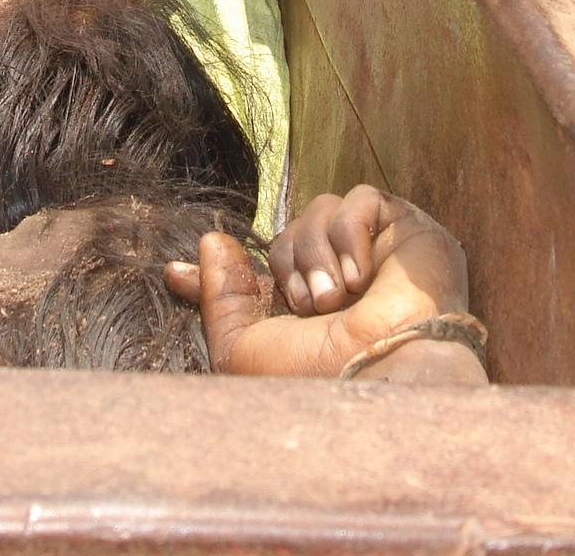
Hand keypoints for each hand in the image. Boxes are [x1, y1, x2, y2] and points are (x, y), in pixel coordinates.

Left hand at [164, 185, 474, 379]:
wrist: (386, 368)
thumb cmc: (318, 374)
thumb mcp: (244, 349)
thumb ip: (220, 297)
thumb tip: (210, 243)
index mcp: (303, 314)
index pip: (255, 276)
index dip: (220, 269)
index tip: (170, 272)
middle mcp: (339, 282)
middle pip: (286, 233)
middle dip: (285, 262)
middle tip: (307, 304)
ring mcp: (373, 254)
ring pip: (319, 210)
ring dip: (316, 252)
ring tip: (334, 296)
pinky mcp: (404, 230)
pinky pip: (361, 200)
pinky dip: (351, 232)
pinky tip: (361, 276)